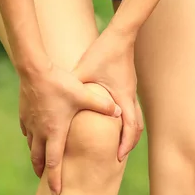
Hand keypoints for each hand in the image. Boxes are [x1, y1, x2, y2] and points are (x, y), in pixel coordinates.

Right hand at [18, 56, 121, 194]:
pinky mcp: (24, 114)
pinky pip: (28, 131)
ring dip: (36, 156)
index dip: (55, 179)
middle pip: (39, 159)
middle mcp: (40, 131)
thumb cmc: (61, 83)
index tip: (55, 192)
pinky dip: (31, 137)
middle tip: (45, 182)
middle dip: (43, 172)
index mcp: (55, 132)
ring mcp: (30, 123)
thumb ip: (103, 105)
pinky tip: (35, 136)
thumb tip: (120, 113)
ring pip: (31, 146)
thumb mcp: (85, 95)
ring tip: (40, 163)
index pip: (55, 163)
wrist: (33, 69)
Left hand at [74, 26, 143, 160]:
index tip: (118, 157)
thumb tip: (57, 102)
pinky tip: (115, 124)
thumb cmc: (103, 53)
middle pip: (137, 128)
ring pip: (136, 120)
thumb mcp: (84, 72)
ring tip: (119, 145)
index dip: (125, 144)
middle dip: (128, 144)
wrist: (120, 36)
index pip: (129, 127)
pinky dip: (126, 122)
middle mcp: (129, 97)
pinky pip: (131, 110)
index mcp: (122, 97)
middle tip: (118, 157)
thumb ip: (74, 89)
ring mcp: (130, 92)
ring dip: (128, 133)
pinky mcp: (128, 87)